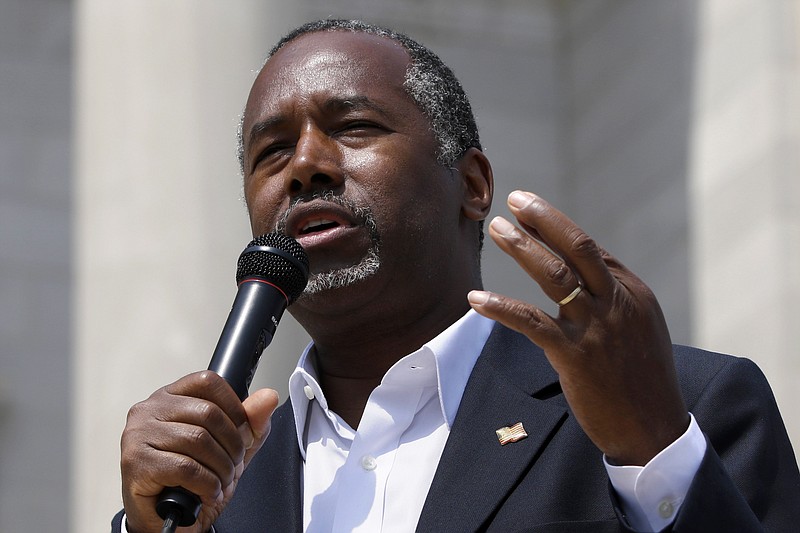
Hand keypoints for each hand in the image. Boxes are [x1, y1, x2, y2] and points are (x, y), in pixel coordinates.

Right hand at [120, 371, 277, 531]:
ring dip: (221, 467)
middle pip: (207, 412)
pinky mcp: (136, 463)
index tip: (243, 432)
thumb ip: (251, 423)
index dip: (234, 407)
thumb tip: (268, 397)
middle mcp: (149, 410)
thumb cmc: (192, 481)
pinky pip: (185, 467)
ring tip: (221, 481)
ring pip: (198, 439)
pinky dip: (206, 483)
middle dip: (232, 444)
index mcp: (170, 398)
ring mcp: (138, 435)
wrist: (168, 521)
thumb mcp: (230, 447)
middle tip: (233, 465)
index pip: (208, 381)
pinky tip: (208, 492)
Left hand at [468, 190, 688, 464]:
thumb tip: (582, 274)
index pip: (591, 250)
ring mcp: (595, 327)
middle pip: (578, 247)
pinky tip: (476, 299)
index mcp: (633, 293)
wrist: (654, 429)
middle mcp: (616, 303)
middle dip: (544, 218)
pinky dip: (501, 307)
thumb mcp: (640, 329)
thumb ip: (613, 299)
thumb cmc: (642, 379)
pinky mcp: (574, 355)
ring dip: (522, 248)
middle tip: (515, 199)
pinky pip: (530, 322)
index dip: (557, 227)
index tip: (530, 211)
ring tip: (497, 228)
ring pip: (554, 275)